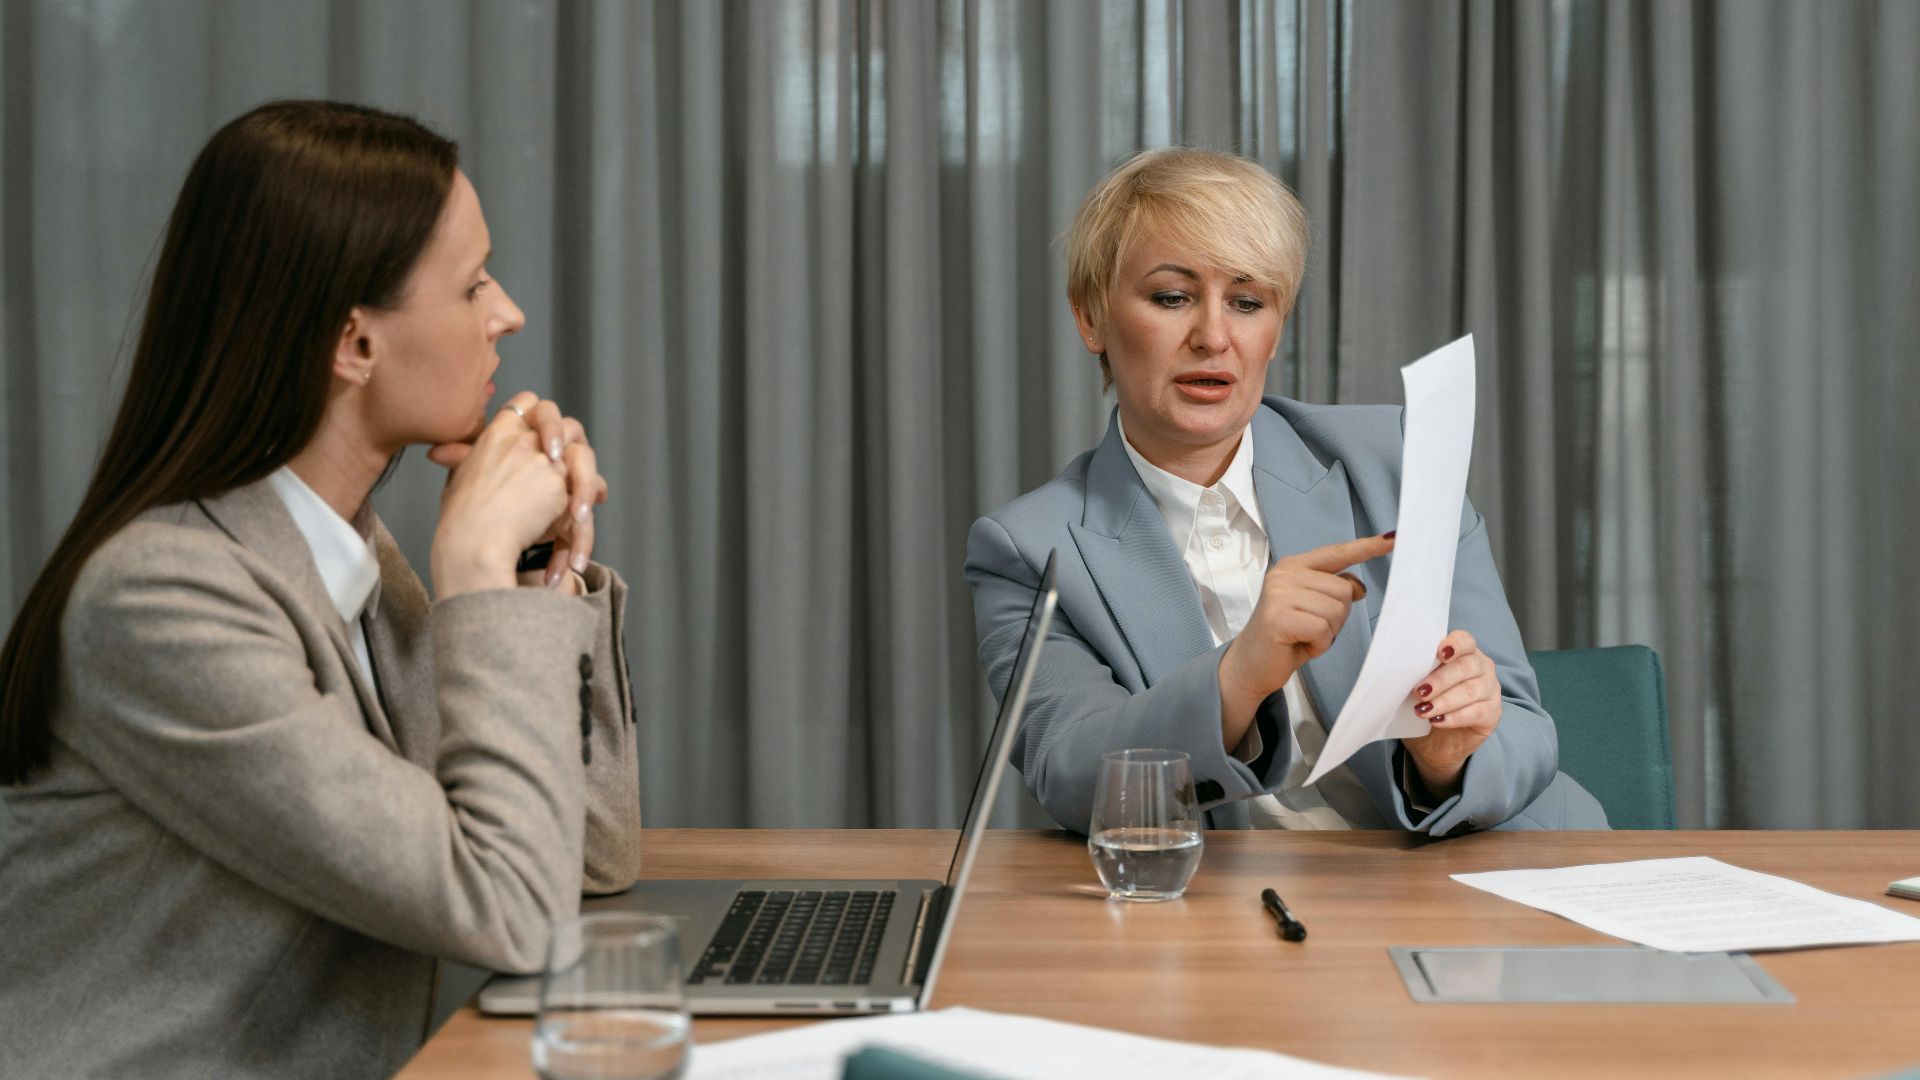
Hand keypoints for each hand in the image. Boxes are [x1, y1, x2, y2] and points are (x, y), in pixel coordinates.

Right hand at [426, 395, 572, 597]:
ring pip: (581, 456)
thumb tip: (439, 454)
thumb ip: (462, 459)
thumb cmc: (460, 518)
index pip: (528, 402)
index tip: (543, 434)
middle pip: (564, 423)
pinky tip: (579, 521)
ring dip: (586, 478)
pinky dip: (581, 506)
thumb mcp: (457, 479)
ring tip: (590, 498)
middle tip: (576, 463)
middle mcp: (522, 440)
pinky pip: (580, 490)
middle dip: (574, 442)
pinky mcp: (558, 484)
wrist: (473, 543)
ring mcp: (543, 460)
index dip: (541, 415)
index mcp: (497, 433)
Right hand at [1217, 532, 1395, 748]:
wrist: (1251, 665)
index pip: (1337, 553)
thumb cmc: (1286, 636)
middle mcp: (1285, 574)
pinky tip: (1300, 644)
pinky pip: (1323, 629)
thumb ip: (1333, 590)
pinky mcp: (1278, 617)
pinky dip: (1319, 644)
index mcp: (1293, 566)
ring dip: (1328, 632)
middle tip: (1311, 628)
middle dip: (1337, 617)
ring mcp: (1279, 594)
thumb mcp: (1314, 608)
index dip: (1366, 547)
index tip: (1393, 539)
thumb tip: (1358, 586)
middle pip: (1343, 590)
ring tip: (1304, 637)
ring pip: (1336, 610)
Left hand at [1401, 629, 1502, 796]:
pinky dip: (1455, 717)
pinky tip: (1438, 721)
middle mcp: (1482, 667)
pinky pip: (1476, 712)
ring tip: (1423, 710)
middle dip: (1440, 680)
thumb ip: (1416, 672)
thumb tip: (1397, 669)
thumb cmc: (1426, 705)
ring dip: (1444, 701)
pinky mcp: (1493, 713)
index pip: (1465, 641)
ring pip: (1471, 691)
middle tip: (1419, 692)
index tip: (1440, 654)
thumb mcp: (1418, 685)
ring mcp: (1490, 690)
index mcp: (1464, 652)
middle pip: (1466, 667)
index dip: (1454, 645)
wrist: (1436, 743)